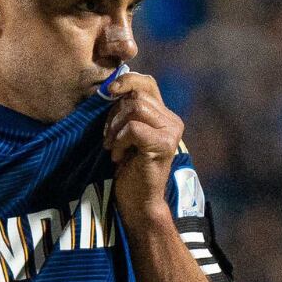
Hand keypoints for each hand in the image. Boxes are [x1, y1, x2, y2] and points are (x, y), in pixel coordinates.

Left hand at [103, 72, 184, 216]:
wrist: (138, 201)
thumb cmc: (129, 168)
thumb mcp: (126, 133)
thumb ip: (126, 110)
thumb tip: (111, 86)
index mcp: (165, 115)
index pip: (148, 83)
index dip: (127, 80)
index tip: (108, 91)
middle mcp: (173, 121)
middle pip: (137, 95)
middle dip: (114, 113)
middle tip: (108, 136)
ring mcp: (171, 133)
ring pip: (135, 107)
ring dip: (116, 127)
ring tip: (113, 146)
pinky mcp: (164, 145)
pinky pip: (133, 128)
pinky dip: (119, 140)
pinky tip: (118, 156)